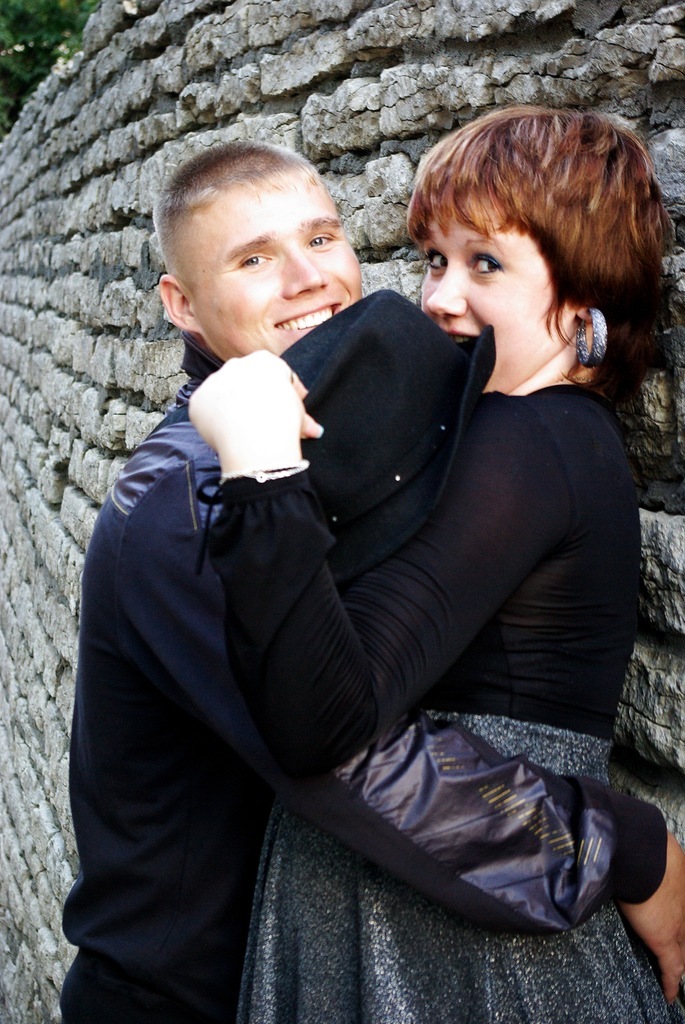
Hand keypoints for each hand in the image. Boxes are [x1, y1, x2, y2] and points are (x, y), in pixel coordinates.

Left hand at [189, 351, 322, 473]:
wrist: (256, 435)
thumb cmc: (283, 421)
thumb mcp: (300, 415)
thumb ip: (302, 418)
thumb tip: (314, 431)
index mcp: (265, 361)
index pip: (275, 375)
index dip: (283, 394)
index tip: (289, 411)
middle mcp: (236, 364)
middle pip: (245, 381)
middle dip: (252, 398)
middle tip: (262, 422)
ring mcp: (213, 381)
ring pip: (222, 395)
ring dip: (230, 409)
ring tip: (241, 432)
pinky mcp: (197, 400)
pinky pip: (205, 411)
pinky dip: (212, 422)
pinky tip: (223, 436)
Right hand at [618, 831, 684, 1002]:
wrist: (637, 849)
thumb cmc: (635, 840)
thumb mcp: (643, 842)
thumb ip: (635, 848)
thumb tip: (611, 840)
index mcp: (678, 877)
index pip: (681, 902)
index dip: (678, 913)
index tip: (671, 909)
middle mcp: (681, 901)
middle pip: (684, 927)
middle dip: (681, 934)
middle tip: (674, 941)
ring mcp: (677, 920)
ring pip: (682, 946)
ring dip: (678, 955)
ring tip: (673, 967)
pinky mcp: (665, 938)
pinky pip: (672, 967)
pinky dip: (670, 981)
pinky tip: (668, 992)